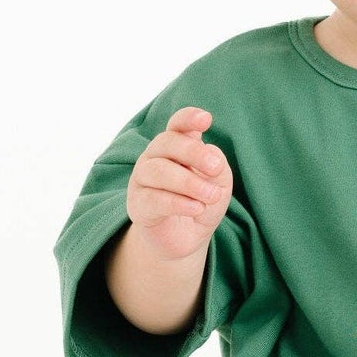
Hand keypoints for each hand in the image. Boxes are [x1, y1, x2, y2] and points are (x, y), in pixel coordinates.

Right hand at [125, 105, 231, 263]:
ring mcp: (142, 179)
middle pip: (167, 142)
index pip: (178, 124)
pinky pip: (154, 199)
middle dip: (194, 152)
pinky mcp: (137, 204)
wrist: (186, 238)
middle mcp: (155, 156)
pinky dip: (178, 203)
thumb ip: (216, 167)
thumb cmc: (202, 202)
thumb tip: (209, 157)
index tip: (207, 119)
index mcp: (177, 146)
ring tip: (212, 196)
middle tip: (216, 167)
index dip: (189, 118)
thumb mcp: (219, 183)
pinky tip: (197, 208)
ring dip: (189, 182)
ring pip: (159, 170)